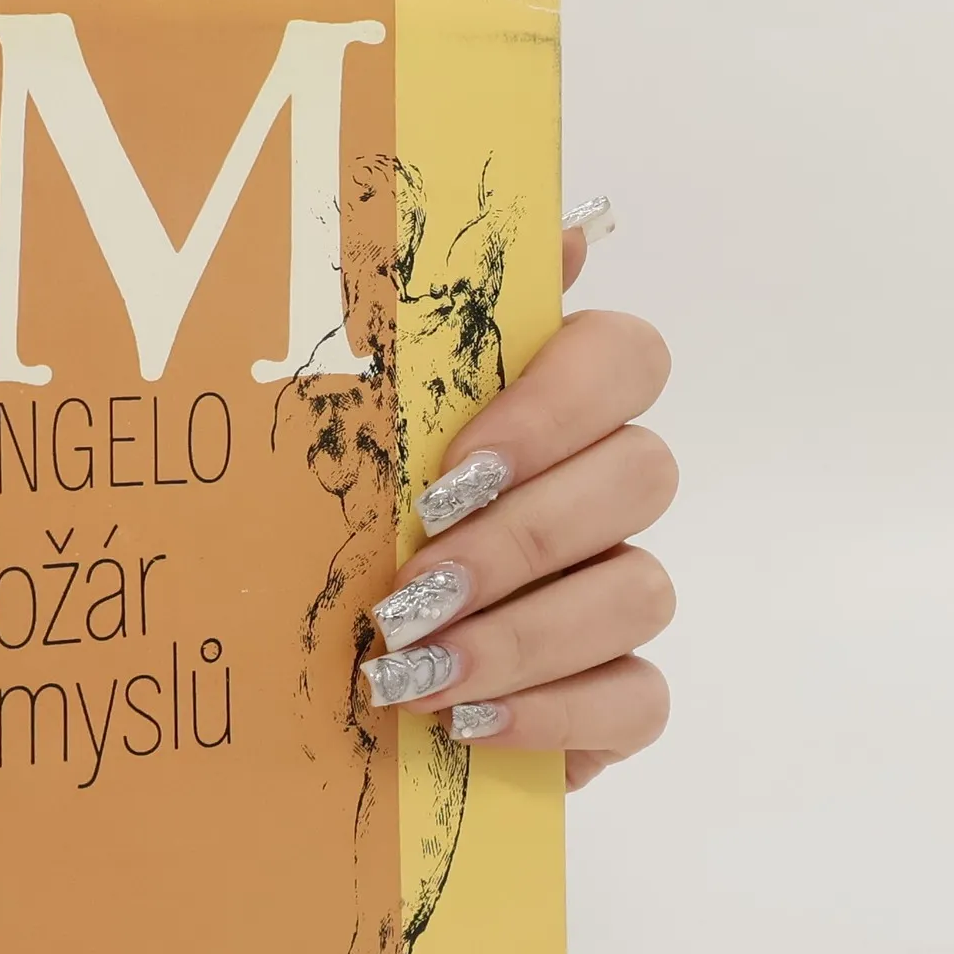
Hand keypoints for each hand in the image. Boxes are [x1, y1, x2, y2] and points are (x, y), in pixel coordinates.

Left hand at [360, 218, 675, 790]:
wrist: (311, 680)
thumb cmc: (329, 534)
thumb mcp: (344, 427)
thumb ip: (432, 327)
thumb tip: (558, 230)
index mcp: (550, 410)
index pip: (625, 358)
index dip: (556, 407)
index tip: (450, 470)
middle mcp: (602, 493)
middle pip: (642, 476)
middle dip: (521, 539)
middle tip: (411, 592)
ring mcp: (617, 593)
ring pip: (641, 591)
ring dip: (523, 634)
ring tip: (416, 673)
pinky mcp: (615, 697)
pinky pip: (636, 699)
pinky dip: (552, 715)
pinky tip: (465, 723)